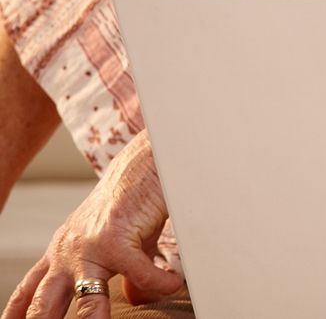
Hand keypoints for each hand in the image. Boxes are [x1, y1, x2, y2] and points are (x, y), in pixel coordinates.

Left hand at [3, 131, 182, 318]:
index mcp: (61, 253)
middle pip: (43, 305)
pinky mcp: (117, 238)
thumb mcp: (123, 241)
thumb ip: (122, 271)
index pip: (28, 294)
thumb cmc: (133, 196)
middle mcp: (67, 252)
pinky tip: (171, 282)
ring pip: (85, 299)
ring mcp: (89, 246)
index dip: (16, 317)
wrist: (145, 159)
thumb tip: (135, 299)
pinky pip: (140, 274)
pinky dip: (159, 283)